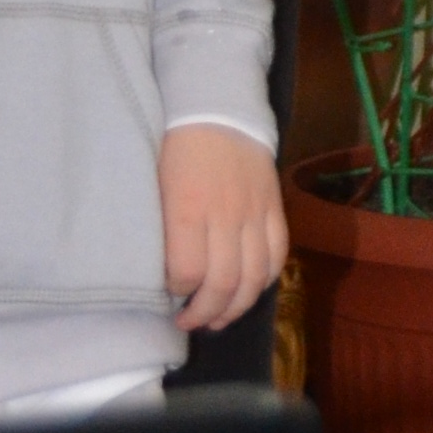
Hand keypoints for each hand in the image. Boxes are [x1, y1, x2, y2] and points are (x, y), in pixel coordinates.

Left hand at [159, 123, 288, 330]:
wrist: (217, 109)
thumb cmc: (174, 149)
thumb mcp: (154, 185)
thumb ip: (161, 229)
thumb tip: (163, 273)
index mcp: (188, 208)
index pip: (187, 271)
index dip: (177, 292)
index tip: (167, 295)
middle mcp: (225, 215)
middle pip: (223, 283)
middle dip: (205, 313)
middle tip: (189, 322)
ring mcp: (255, 213)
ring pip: (254, 277)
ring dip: (237, 307)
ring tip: (219, 318)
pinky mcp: (274, 209)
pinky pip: (278, 255)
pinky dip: (265, 281)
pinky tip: (249, 292)